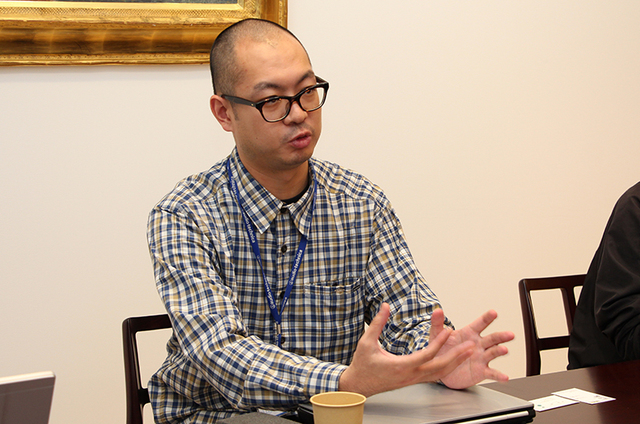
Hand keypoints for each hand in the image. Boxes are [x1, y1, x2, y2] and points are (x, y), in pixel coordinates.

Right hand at [338, 303, 474, 396]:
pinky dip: (446, 368)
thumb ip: (377, 323)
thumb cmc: (362, 365)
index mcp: (401, 366)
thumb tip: (385, 306)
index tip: (448, 332)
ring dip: (455, 363)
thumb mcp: (366, 342)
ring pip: (439, 374)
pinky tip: (453, 362)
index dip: (439, 343)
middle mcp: (410, 375)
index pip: (426, 355)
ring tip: (468, 353)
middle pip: (439, 367)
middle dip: (456, 357)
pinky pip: (434, 376)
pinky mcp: (413, 381)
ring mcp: (413, 380)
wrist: (358, 385)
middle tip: (470, 346)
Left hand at [430, 309, 514, 388]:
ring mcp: (481, 358)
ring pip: (493, 353)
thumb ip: (437, 323)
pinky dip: (499, 375)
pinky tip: (505, 377)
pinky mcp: (481, 371)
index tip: (493, 313)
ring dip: (500, 351)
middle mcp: (478, 344)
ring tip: (504, 350)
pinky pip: (491, 373)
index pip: (480, 324)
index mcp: (469, 333)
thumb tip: (437, 310)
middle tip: (510, 334)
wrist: (440, 370)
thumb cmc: (442, 350)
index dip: (487, 318)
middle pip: (492, 339)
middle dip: (501, 336)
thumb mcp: (437, 336)